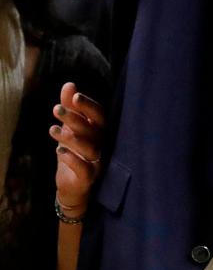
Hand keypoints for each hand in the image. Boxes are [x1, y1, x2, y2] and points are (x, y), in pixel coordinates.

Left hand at [50, 83, 104, 218]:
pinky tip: (58, 150)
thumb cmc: (74, 152)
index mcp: (99, 131)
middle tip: (56, 110)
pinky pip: (83, 168)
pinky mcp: (89, 177)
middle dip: (75, 118)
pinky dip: (71, 159)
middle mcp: (102, 145)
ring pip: (88, 147)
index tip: (74, 96)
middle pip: (92, 129)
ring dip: (70, 137)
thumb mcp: (69, 128)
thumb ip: (69, 107)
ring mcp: (98, 161)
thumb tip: (69, 84)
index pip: (99, 115)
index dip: (88, 106)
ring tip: (52, 130)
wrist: (73, 185)